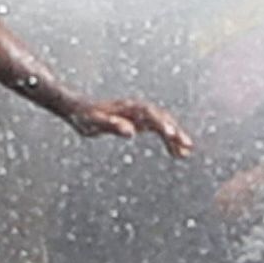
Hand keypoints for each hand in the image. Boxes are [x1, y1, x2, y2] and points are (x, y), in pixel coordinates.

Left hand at [67, 93, 196, 156]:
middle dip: (174, 131)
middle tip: (187, 146)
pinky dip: (170, 140)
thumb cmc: (83, 117)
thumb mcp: (93, 123)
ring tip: (187, 152)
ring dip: (176, 136)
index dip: (161, 123)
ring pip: (164, 123)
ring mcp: (139, 114)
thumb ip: (111, 125)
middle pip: (161, 117)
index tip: (172, 135)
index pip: (149, 113)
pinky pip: (160, 129)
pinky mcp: (140, 120)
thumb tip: (131, 132)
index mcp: (126, 108)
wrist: (76, 108)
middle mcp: (136, 108)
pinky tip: (177, 154)